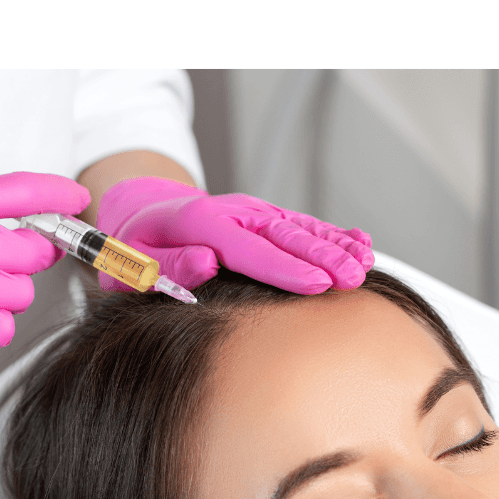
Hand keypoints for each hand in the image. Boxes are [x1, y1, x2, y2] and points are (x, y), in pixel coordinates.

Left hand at [95, 177, 372, 294]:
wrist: (145, 214)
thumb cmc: (138, 247)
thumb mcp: (133, 261)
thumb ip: (167, 265)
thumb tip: (206, 263)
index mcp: (200, 224)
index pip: (250, 250)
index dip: (286, 268)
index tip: (318, 285)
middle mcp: (235, 213)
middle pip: (285, 236)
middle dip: (323, 257)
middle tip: (353, 279)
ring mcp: (255, 213)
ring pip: (302, 227)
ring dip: (336, 245)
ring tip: (365, 263)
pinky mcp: (267, 218)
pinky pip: (304, 224)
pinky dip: (335, 234)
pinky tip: (362, 244)